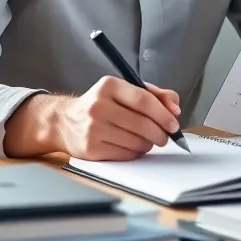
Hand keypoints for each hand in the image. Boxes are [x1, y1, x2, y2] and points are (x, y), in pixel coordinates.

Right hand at [58, 77, 181, 159]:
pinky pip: (125, 155)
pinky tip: (133, 146)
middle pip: (142, 124)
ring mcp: (93, 128)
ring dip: (149, 144)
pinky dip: (136, 153)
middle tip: (165, 136)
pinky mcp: (90, 148)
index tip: (174, 123)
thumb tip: (175, 108)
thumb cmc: (102, 105)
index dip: (163, 114)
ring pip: (136, 142)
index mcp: (109, 85)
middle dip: (160, 133)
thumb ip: (154, 94)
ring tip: (147, 140)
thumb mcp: (125, 90)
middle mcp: (98, 106)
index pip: (143, 100)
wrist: (65, 121)